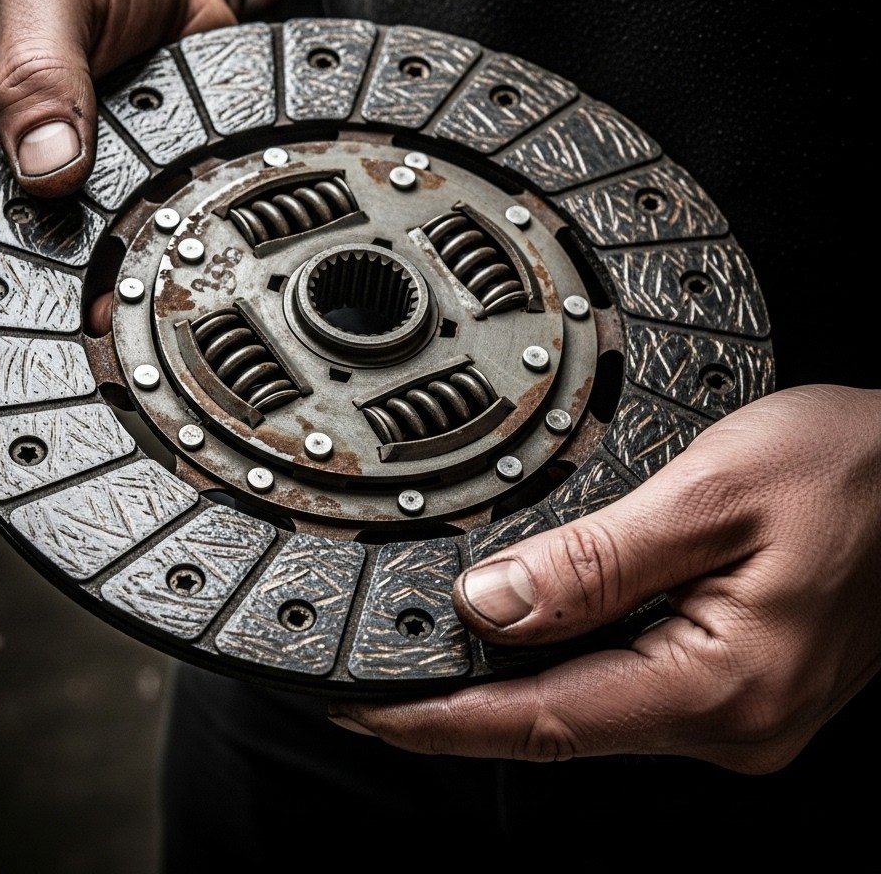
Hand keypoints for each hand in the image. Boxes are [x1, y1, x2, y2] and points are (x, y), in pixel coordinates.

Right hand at [0, 0, 234, 443]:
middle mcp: (23, 183)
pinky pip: (137, 260)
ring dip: (89, 344)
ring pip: (74, 289)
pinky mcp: (140, 194)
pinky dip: (146, 301)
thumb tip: (47, 168)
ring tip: (113, 401)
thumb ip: (41, 76)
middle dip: (13, 366)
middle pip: (2, 294)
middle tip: (44, 428)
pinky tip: (165, 335)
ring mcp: (85, 196)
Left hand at [329, 384, 880, 773]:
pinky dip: (560, 662)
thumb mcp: (710, 496)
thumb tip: (490, 604)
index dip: (438, 718)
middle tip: (371, 676)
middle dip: (456, 705)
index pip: (541, 720)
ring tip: (426, 652)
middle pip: (557, 724)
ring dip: (503, 685)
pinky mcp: (741, 679)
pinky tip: (522, 636)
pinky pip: (625, 682)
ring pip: (588, 705)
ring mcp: (739, 707)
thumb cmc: (858, 469)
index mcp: (719, 684)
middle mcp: (730, 718)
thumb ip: (595, 560)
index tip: (361, 706)